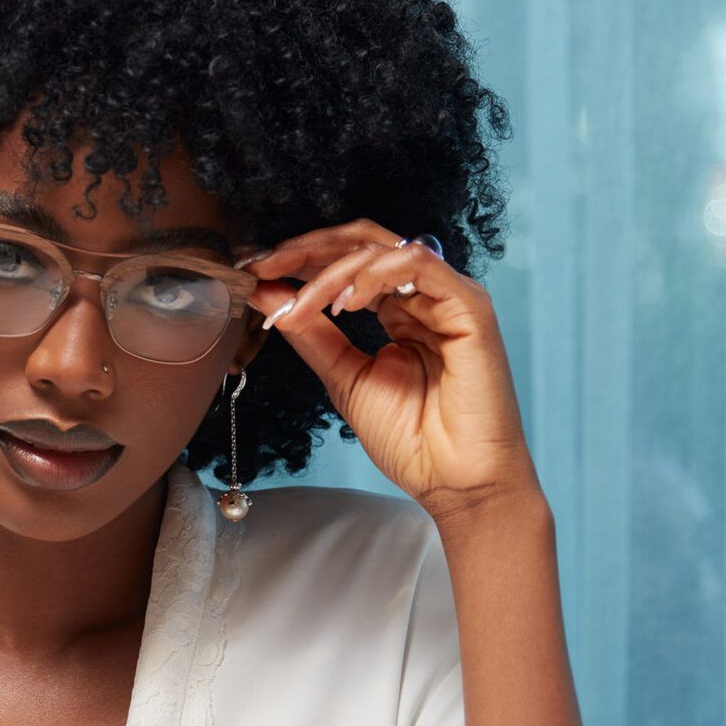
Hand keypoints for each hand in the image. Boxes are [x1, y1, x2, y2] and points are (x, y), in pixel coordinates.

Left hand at [244, 222, 540, 526]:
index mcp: (399, 309)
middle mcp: (424, 296)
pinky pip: (418, 264)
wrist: (454, 481)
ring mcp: (448, 297)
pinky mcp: (470, 306)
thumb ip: (311, 333)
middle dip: (309, 250)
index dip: (300, 259)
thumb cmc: (412, 439)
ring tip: (305, 303)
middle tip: (266, 264)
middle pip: (363, 243)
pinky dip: (375, 273)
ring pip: (384, 250)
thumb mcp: (344, 377)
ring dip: (333, 270)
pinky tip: (347, 301)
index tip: (256, 270)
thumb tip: (268, 293)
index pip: (348, 261)